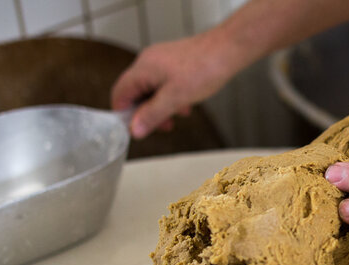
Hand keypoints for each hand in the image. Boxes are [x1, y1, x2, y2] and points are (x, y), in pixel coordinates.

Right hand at [111, 34, 238, 137]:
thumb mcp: (175, 98)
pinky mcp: (173, 62)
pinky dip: (170, 97)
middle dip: (145, 112)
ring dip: (160, 107)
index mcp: (143, 69)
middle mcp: (148, 62)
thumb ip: (152, 115)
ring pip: (151, 90)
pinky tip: (185, 106)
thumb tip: (134, 130)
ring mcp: (160, 61)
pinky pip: (163, 84)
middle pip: (135, 93)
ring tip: (175, 119)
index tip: (135, 129)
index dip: (124, 113)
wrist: (228, 50)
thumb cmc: (204, 69)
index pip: (120, 94)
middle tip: (161, 127)